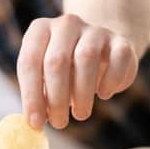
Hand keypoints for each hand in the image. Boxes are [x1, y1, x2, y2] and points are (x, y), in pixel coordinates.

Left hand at [17, 14, 138, 129]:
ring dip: (82, 93)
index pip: (29, 61)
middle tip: (59, 124)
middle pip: (56, 61)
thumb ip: (37, 95)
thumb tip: (34, 122)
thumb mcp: (45, 77)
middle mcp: (66, 24)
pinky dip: (110, 81)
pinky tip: (103, 94)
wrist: (101, 49)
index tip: (35, 122)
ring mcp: (94, 30)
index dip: (30, 95)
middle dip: (56, 98)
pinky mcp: (120, 41)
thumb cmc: (64, 69)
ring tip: (80, 114)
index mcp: (40, 30)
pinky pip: (118, 59)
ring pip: (86, 58)